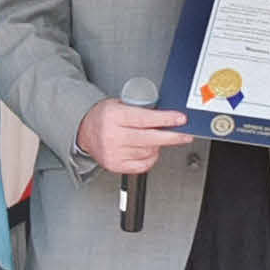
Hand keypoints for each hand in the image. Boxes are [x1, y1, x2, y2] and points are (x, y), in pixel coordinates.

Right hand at [76, 96, 191, 173]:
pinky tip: (150, 151)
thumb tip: (166, 114)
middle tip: (184, 135)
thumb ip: (140, 109)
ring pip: (148, 152)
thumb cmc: (104, 116)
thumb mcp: (119, 104)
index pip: (144, 119)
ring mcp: (114, 153)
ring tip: (156, 139)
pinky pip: (142, 165)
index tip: (180, 119)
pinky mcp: (115, 165)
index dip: (165, 120)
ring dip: (158, 146)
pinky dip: (151, 158)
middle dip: (172, 137)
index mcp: (114, 117)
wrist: (84, 132)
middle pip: (149, 139)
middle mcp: (113, 136)